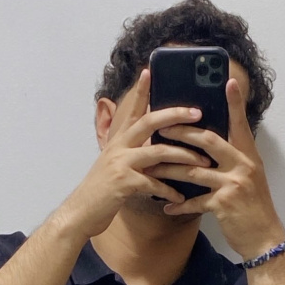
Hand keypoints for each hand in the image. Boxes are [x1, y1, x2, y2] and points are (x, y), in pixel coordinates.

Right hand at [58, 69, 211, 238]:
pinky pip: (154, 184)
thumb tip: (153, 148)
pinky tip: (181, 198)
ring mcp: (121, 164)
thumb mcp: (114, 166)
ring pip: (158, 152)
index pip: (132, 110)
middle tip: (197, 112)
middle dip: (175, 115)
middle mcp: (119, 147)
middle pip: (149, 122)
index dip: (140, 91)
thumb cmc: (102, 192)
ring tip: (203, 162)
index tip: (149, 71)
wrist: (80, 213)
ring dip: (184, 156)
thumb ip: (131, 155)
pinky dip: (170, 191)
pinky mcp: (124, 184)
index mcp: (118, 141)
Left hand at [148, 78, 284, 259]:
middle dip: (182, 133)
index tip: (228, 81)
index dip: (234, 103)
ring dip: (170, 169)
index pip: (240, 124)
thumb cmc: (254, 207)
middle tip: (161, 128)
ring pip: (194, 171)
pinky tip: (167, 206)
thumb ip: (234, 160)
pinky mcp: (224, 204)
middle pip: (208, 141)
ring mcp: (233, 184)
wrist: (264, 237)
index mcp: (248, 155)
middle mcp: (242, 165)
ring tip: (152, 168)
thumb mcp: (250, 177)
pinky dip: (179, 204)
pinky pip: (195, 201)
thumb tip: (211, 147)